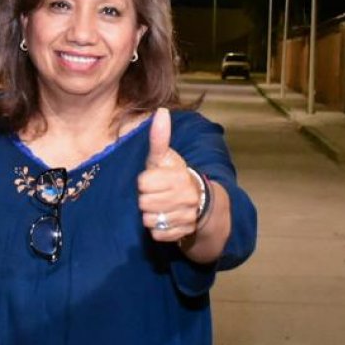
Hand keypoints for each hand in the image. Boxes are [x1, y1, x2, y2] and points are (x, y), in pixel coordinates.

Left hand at [137, 108, 199, 241]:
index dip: (145, 182)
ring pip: (149, 219)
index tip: (154, 180)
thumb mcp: (166, 157)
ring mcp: (185, 215)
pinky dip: (158, 228)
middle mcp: (185, 196)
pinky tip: (165, 219)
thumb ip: (160, 137)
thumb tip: (162, 111)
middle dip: (146, 199)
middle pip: (144, 202)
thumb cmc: (175, 175)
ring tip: (160, 206)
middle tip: (156, 194)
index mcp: (178, 176)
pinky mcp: (182, 232)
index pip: (143, 183)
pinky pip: (157, 234)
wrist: (201, 202)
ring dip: (150, 214)